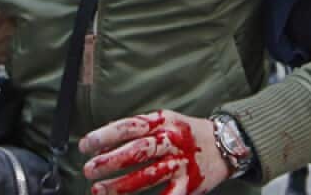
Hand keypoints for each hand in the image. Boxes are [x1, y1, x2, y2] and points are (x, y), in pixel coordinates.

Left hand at [80, 110, 229, 194]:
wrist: (224, 144)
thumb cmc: (185, 132)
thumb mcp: (163, 121)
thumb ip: (137, 131)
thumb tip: (104, 142)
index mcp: (161, 122)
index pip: (129, 127)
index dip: (105, 136)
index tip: (86, 145)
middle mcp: (171, 140)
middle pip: (137, 151)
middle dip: (110, 161)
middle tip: (89, 169)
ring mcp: (181, 162)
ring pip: (148, 175)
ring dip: (121, 185)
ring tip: (99, 190)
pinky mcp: (189, 182)